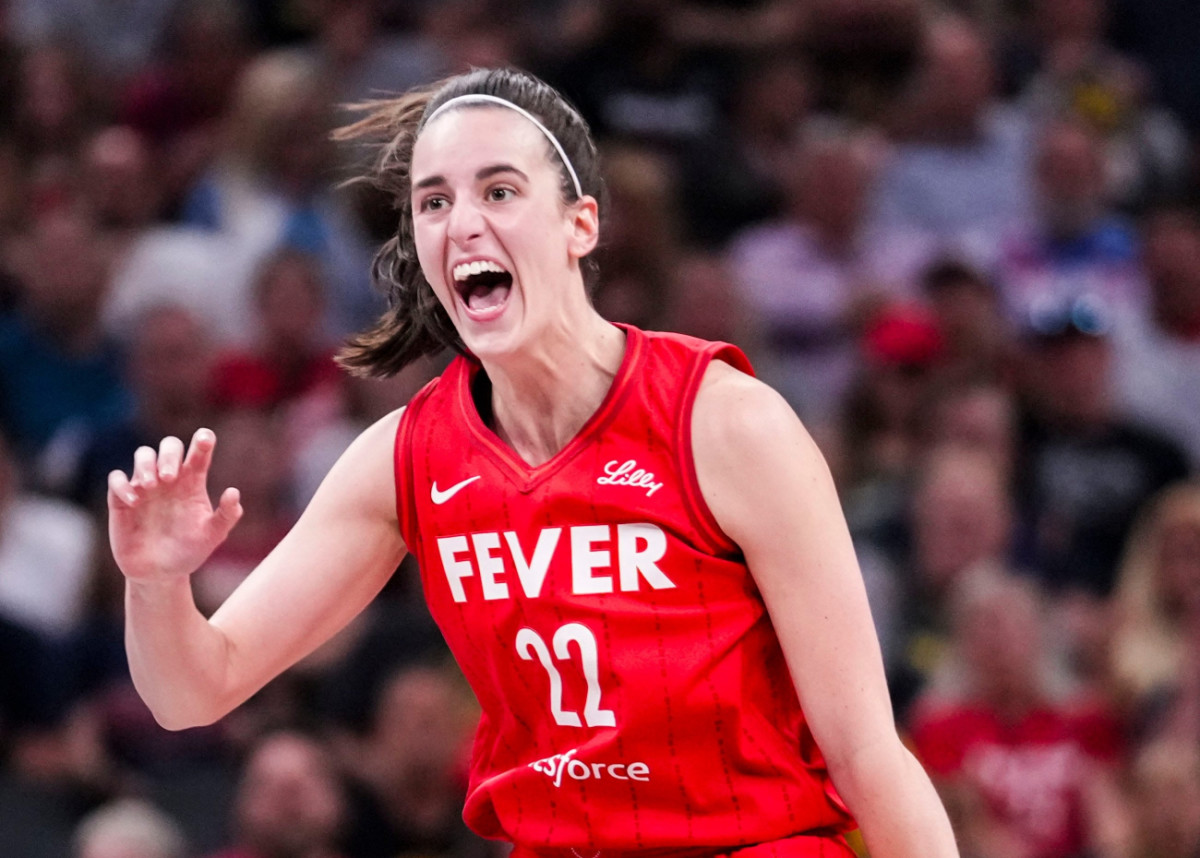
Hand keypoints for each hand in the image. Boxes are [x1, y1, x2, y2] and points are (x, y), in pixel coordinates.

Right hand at [108, 428, 242, 582]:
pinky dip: (123, 484)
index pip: (199, 454)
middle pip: (169, 446)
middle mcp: (169, 479)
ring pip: (142, 454)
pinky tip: (134, 501)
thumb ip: (226, 515)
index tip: (205, 439)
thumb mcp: (212, 536)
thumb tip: (234, 492)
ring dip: (147, 464)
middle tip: (171, 477)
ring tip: (152, 485)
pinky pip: (117, 479)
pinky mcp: (121, 500)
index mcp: (193, 482)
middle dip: (170, 454)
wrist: (160, 574)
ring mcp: (145, 487)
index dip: (202, 441)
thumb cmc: (190, 551)